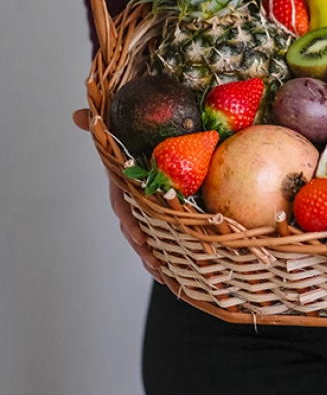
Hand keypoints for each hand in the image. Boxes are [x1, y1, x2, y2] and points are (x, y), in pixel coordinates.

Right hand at [75, 107, 164, 283]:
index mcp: (122, 180)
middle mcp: (133, 197)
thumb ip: (100, 123)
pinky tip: (180, 272)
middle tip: (156, 264)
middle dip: (144, 249)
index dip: (130, 220)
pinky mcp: (165, 208)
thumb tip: (78, 116)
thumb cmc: (133, 129)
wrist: (148, 126)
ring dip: (156, 258)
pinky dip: (172, 253)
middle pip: (135, 228)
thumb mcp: (118, 125)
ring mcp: (147, 205)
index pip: (122, 204)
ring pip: (149, 237)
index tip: (141, 234)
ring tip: (168, 278)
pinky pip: (167, 233)